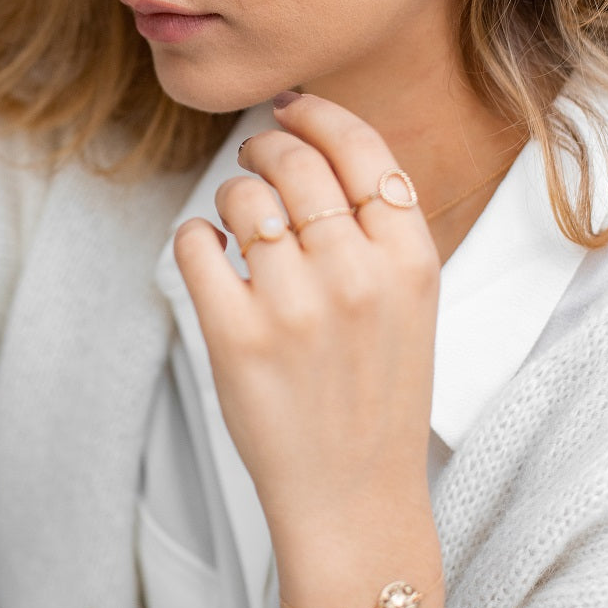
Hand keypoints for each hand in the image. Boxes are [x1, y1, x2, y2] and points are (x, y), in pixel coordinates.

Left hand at [174, 92, 441, 582]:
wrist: (355, 497)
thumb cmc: (378, 391)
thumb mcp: (412, 300)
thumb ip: (378, 224)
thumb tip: (314, 137)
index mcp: (410, 260)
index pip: (361, 146)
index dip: (319, 114)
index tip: (292, 109)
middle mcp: (356, 275)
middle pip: (295, 159)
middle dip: (265, 146)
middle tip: (254, 159)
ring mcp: (294, 307)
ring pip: (242, 198)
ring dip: (231, 197)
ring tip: (237, 223)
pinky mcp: (236, 338)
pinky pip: (196, 244)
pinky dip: (196, 238)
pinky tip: (211, 255)